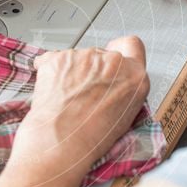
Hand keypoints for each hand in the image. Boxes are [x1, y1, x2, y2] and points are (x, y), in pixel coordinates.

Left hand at [11, 36, 149, 180]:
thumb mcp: (125, 117)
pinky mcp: (60, 57)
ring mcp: (86, 56)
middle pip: (103, 55)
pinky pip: (54, 59)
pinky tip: (53, 92)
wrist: (60, 141)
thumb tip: (115, 86)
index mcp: (134, 76)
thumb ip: (124, 90)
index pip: (133, 45)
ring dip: (72, 72)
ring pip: (78, 58)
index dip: (121, 51)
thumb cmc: (91, 137)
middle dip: (94, 70)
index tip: (112, 61)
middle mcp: (113, 61)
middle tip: (85, 93)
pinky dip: (52, 72)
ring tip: (67, 98)